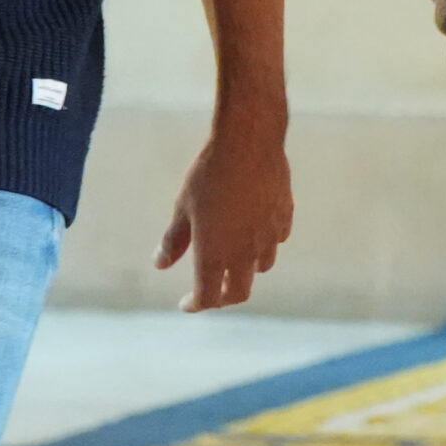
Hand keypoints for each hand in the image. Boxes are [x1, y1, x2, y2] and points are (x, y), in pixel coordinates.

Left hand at [154, 112, 291, 311]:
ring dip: (246, 270)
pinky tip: (256, 229)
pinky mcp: (284, 216)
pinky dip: (266, 243)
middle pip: (239, 293)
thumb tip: (160, 264)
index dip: (195, 304)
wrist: (248, 141)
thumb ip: (174, 241)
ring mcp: (269, 236)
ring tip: (234, 258)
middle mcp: (246, 252)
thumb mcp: (183, 207)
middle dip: (224, 297)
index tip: (186, 302)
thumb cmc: (208, 174)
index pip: (207, 297)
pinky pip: (277, 240)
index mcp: (216, 254)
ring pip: (261, 267)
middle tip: (213, 291)